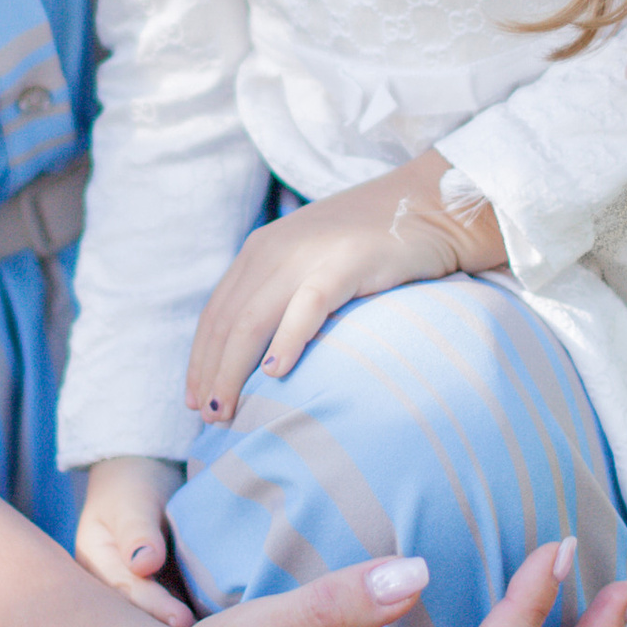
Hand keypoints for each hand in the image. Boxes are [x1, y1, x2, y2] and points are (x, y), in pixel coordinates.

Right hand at [75, 456, 190, 626]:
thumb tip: (144, 565)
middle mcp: (113, 587)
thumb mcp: (131, 500)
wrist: (142, 474)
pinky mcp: (162, 592)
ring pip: (160, 616)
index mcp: (96, 566)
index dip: (156, 608)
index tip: (183, 621)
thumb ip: (137, 532)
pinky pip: (179, 606)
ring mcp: (139, 592)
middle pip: (142, 614)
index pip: (127, 592)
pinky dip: (196, 613)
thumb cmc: (132, 484)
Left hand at [184, 153, 507, 427]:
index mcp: (260, 251)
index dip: (200, 360)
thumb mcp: (312, 262)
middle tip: (211, 419)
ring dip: (234, 369)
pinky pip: (307, 306)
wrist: (430, 207)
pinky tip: (275, 373)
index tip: (195, 402)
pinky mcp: (346, 263)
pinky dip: (287, 340)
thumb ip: (281, 294)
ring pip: (252, 319)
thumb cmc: (372, 246)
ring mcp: (308, 255)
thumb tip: (258, 357)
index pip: (215, 313)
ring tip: (230, 408)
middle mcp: (273, 250)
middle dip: (211, 373)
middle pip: (226, 322)